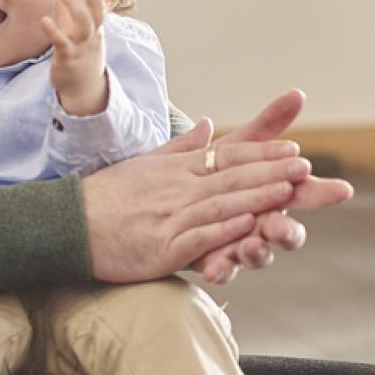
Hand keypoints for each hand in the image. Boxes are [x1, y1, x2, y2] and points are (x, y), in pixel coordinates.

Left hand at [43, 0, 111, 115]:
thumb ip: (70, 13)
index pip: (102, 5)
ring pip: (84, 25)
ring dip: (75, 7)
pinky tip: (44, 20)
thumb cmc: (80, 56)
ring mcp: (81, 47)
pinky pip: (62, 44)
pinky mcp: (67, 58)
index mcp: (96, 28)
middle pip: (96, 11)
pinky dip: (54, 32)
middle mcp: (92, 35)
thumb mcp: (79, 34)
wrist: (83, 89)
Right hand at [81, 135, 319, 284]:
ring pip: (222, 204)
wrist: (68, 225)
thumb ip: (180, 148)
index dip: (263, 154)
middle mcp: (177, 189)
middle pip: (232, 177)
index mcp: (177, 170)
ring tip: (288, 191)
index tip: (294, 150)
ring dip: (258, 197)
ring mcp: (171, 218)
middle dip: (272, 172)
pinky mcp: (162, 248)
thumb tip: (207, 126)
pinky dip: (225, 230)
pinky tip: (249, 225)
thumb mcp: (144, 163)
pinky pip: (199, 237)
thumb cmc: (106, 197)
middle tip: (305, 167)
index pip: (228, 157)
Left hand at [183, 90, 354, 283]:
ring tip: (250, 247)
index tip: (343, 189)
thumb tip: (298, 93)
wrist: (170, 201)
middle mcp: (262, 222)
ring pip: (257, 253)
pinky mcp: (213, 260)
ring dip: (257, 253)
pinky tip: (213, 269)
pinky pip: (220, 268)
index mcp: (273, 195)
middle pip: (285, 230)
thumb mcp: (237, 147)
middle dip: (286, 230)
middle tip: (283, 227)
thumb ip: (268, 125)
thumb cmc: (216, 176)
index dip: (323, 192)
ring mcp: (239, 244)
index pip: (303, 192)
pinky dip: (220, 269)